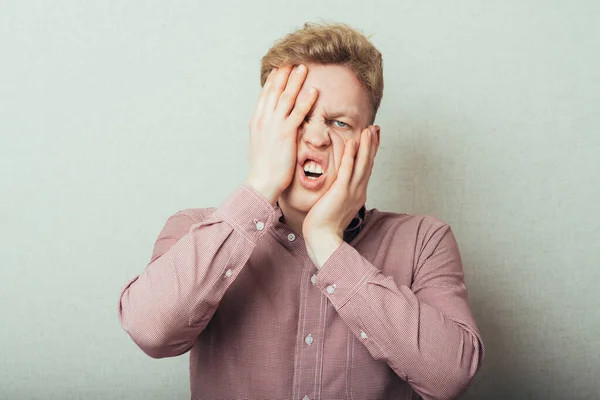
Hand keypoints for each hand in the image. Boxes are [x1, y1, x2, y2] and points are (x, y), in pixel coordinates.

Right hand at [245, 65, 318, 204]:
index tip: (280, 68)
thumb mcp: (262, 143)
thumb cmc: (264, 167)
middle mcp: (263, 120)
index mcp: (257, 121)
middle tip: (292, 59)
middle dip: (283, 74)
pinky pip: (297, 113)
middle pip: (274, 91)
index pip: (265, 95)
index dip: (273, 80)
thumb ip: (267, 130)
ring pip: (285, 98)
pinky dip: (305, 100)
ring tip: (303, 68)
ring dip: (295, 81)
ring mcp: (274, 126)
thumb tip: (273, 124)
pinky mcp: (285, 134)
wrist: (262, 182)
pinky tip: (313, 91)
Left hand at [303, 125, 379, 267]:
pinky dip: (351, 156)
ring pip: (361, 164)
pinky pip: (347, 170)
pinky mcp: (341, 192)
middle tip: (375, 127)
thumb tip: (337, 187)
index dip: (370, 152)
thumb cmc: (324, 225)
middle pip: (368, 163)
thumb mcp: (335, 205)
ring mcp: (351, 191)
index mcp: (357, 193)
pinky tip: (352, 142)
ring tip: (368, 129)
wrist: (323, 239)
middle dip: (372, 144)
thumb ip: (338, 194)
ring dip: (365, 145)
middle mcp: (358, 190)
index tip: (373, 137)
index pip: (366, 168)